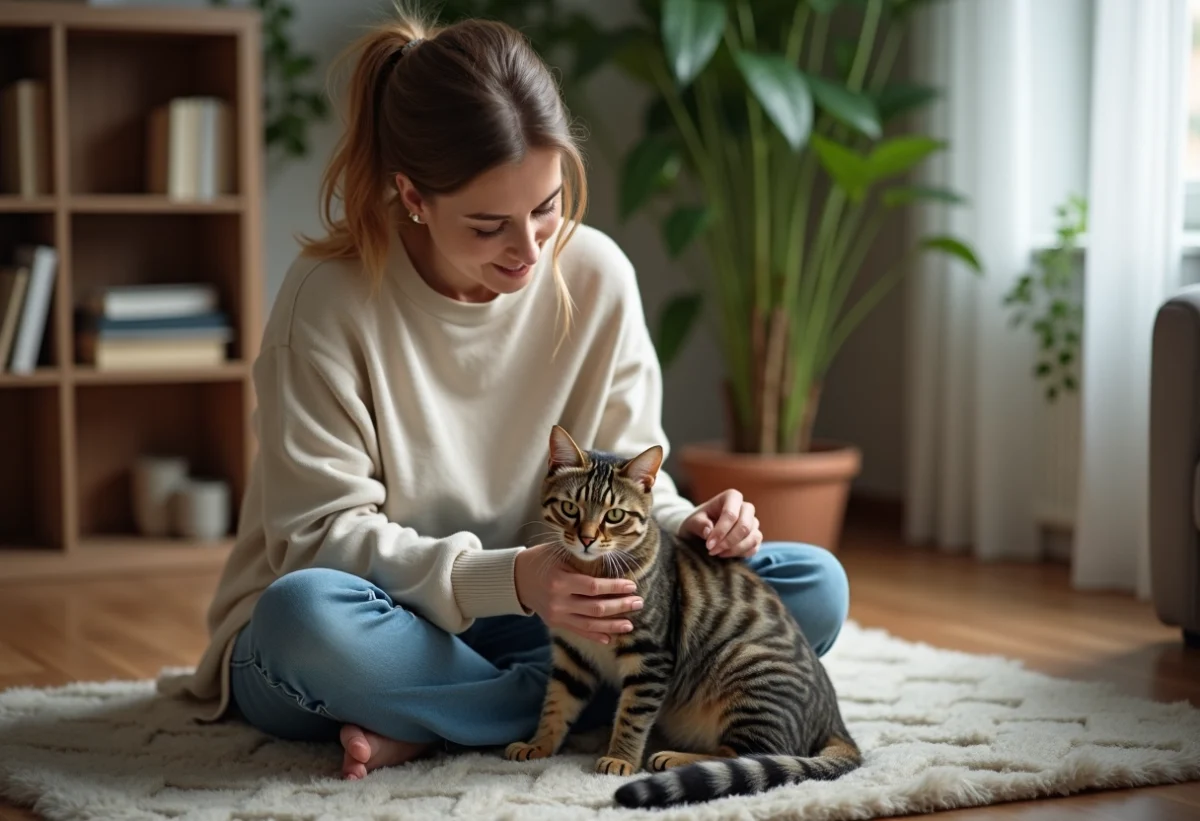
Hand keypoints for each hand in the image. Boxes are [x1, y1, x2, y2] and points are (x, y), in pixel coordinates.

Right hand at [514, 544, 643, 643]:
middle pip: (596, 609)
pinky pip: (578, 632)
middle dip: (620, 606)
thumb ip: (581, 556)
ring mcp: (556, 615)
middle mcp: (558, 602)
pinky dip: (595, 635)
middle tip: (638, 603)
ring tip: (630, 624)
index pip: (594, 587)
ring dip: (612, 625)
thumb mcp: (559, 552)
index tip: (632, 585)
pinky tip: (611, 637)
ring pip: (590, 624)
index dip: (615, 588)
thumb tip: (611, 558)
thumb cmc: (541, 560)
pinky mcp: (555, 623)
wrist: (516, 578)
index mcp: (560, 581)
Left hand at [679, 489, 761, 558]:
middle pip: (744, 526)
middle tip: (712, 550)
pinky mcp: (755, 537)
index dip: (721, 531)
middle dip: (728, 542)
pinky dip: (740, 554)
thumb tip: (709, 532)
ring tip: (717, 553)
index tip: (708, 545)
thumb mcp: (693, 521)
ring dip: (734, 549)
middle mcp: (746, 508)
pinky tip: (725, 554)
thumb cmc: (699, 521)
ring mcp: (753, 522)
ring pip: (752, 538)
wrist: (703, 529)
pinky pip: (754, 548)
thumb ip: (699, 524)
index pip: (731, 514)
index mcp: (731, 497)